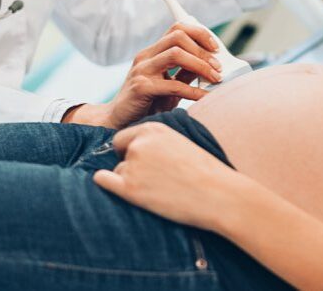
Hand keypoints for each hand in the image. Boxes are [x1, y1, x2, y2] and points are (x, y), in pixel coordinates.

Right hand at [63, 24, 222, 127]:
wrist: (118, 122)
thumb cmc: (148, 103)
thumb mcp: (170, 84)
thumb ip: (186, 72)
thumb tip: (212, 65)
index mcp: (153, 52)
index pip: (177, 29)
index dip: (199, 33)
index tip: (216, 47)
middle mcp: (145, 57)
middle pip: (178, 36)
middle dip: (203, 49)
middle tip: (218, 66)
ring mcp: (141, 70)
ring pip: (175, 54)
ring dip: (200, 65)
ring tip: (215, 78)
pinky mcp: (141, 88)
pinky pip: (173, 84)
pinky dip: (194, 90)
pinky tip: (205, 96)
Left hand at [93, 122, 246, 231]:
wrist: (218, 194)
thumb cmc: (205, 171)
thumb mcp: (182, 143)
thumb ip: (158, 142)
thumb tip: (137, 150)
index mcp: (153, 129)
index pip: (124, 138)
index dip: (132, 150)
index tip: (146, 161)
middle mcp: (139, 144)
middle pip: (120, 153)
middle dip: (131, 163)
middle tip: (154, 176)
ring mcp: (132, 166)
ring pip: (118, 172)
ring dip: (131, 180)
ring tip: (158, 188)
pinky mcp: (129, 189)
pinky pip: (103, 181)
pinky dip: (108, 184)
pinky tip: (124, 190)